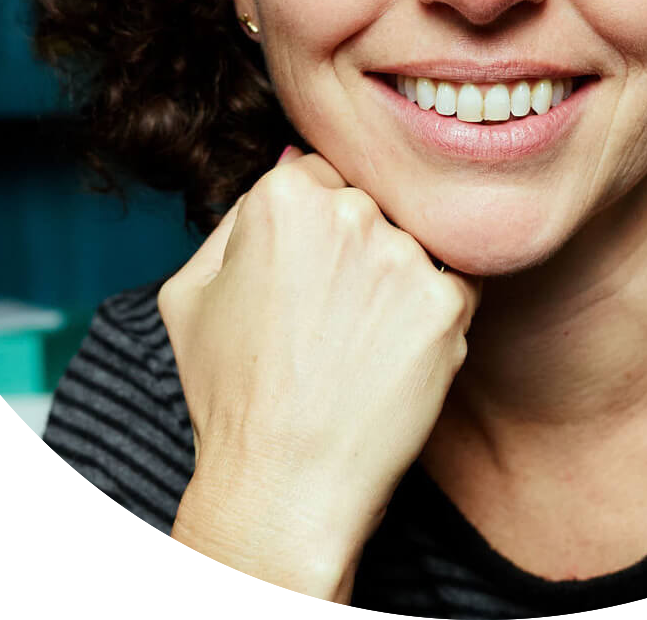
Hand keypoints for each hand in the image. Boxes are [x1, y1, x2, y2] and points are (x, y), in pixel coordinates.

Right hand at [158, 146, 481, 577]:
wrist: (284, 487)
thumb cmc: (231, 394)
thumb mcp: (190, 292)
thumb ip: (236, 216)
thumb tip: (292, 159)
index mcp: (282, 195)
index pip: (321, 176)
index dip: (313, 232)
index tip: (305, 280)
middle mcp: (349, 211)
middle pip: (371, 203)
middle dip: (358, 248)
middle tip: (332, 318)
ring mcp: (404, 257)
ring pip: (414, 243)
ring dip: (398, 279)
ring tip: (361, 342)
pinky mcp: (449, 304)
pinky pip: (456, 286)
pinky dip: (435, 315)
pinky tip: (398, 352)